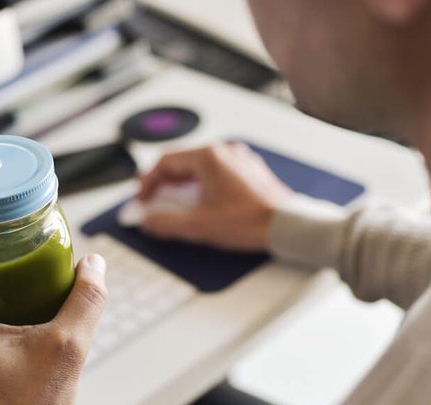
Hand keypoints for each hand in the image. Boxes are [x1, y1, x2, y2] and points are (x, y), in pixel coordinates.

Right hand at [139, 143, 294, 251]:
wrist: (287, 226)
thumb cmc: (252, 221)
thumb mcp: (198, 225)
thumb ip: (165, 222)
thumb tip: (148, 221)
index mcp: (209, 157)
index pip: (166, 162)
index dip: (148, 182)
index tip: (143, 200)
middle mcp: (224, 153)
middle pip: (182, 163)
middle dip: (164, 184)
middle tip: (154, 202)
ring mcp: (239, 161)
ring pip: (199, 168)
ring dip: (182, 186)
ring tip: (175, 206)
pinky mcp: (248, 173)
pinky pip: (216, 174)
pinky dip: (202, 186)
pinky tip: (201, 204)